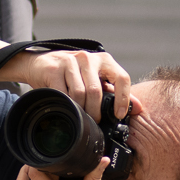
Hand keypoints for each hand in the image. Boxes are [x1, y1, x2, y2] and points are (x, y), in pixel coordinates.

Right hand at [1, 46, 140, 123]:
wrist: (40, 64)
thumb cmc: (73, 75)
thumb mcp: (96, 80)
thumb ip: (116, 92)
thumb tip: (139, 107)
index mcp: (104, 60)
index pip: (122, 77)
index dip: (123, 98)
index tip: (119, 115)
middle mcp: (88, 57)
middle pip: (97, 91)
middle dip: (96, 111)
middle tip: (94, 122)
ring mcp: (70, 61)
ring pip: (80, 93)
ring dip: (81, 109)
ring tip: (80, 116)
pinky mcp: (54, 68)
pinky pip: (63, 93)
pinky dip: (66, 104)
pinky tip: (66, 108)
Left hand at [15, 159, 103, 179]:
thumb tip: (103, 160)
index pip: (39, 170)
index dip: (47, 160)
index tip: (58, 155)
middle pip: (35, 173)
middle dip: (46, 165)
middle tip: (60, 162)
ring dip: (36, 171)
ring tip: (50, 166)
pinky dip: (26, 178)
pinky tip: (34, 172)